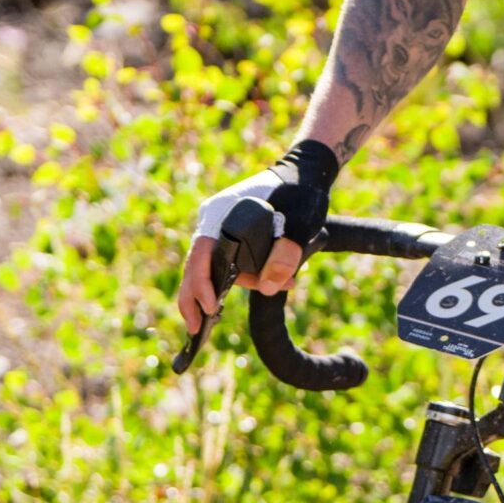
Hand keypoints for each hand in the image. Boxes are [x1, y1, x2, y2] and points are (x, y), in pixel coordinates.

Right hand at [175, 139, 340, 337]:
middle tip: (198, 331)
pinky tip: (276, 282)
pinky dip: (249, 276)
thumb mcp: (300, 222)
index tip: (211, 308)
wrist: (306, 172)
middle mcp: (214, 221)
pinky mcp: (233, 235)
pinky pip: (232, 262)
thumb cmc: (300, 192)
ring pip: (217, 268)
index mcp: (219, 214)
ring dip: (241, 284)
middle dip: (197, 300)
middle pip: (197, 266)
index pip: (200, 256)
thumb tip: (271, 288)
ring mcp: (221, 228)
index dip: (202, 285)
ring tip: (280, 286)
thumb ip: (287, 253)